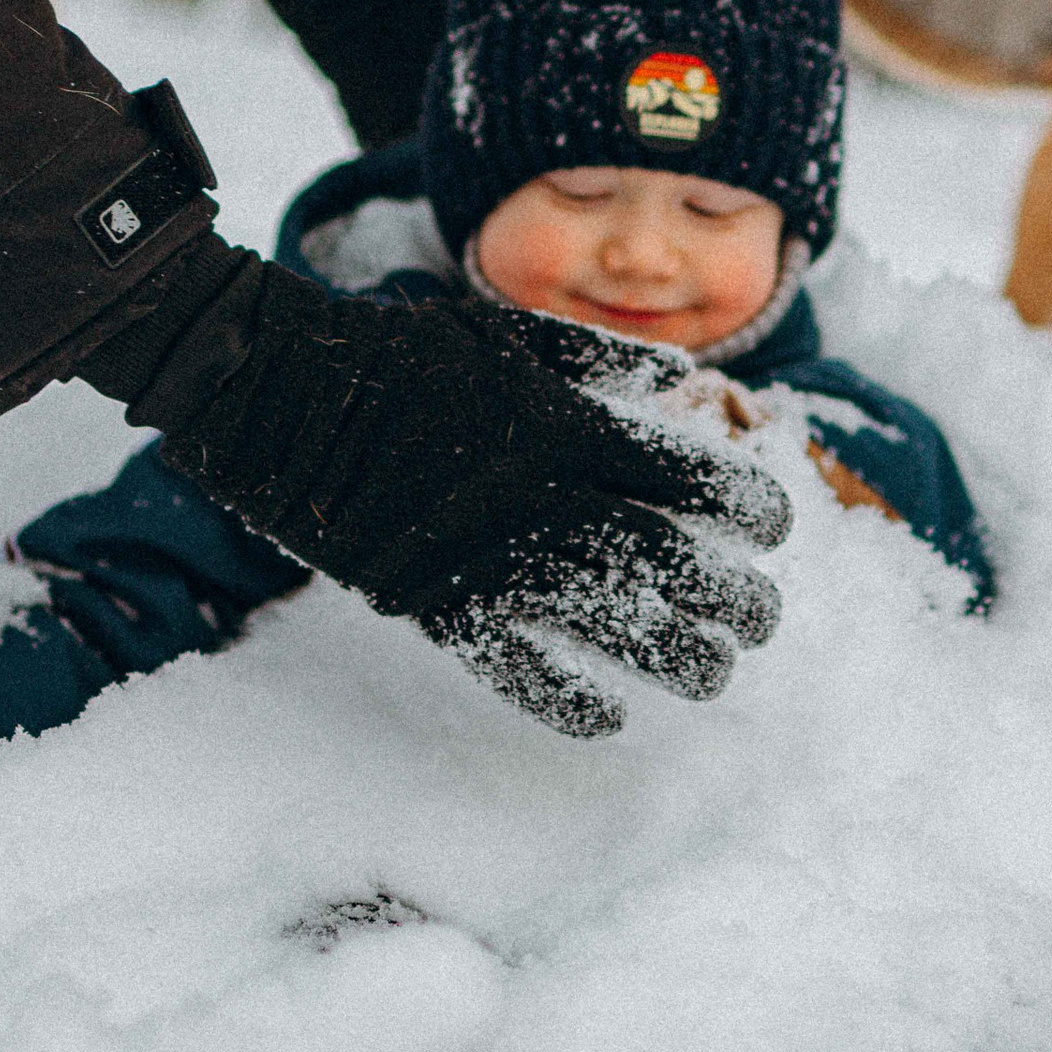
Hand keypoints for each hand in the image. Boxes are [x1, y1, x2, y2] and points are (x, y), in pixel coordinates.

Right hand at [144, 261, 791, 736]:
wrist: (274, 392)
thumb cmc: (398, 355)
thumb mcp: (503, 334)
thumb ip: (595, 359)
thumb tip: (683, 378)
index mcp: (555, 424)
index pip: (673, 473)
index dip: (738, 503)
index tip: (777, 529)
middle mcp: (528, 492)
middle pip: (654, 555)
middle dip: (725, 592)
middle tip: (767, 618)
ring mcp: (476, 551)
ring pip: (596, 616)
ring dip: (667, 653)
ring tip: (716, 675)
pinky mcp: (425, 598)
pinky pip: (503, 661)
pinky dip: (557, 695)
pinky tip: (609, 717)